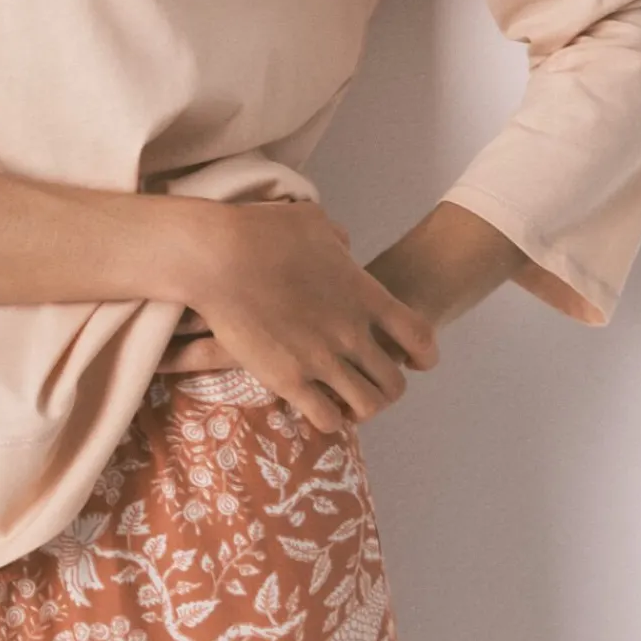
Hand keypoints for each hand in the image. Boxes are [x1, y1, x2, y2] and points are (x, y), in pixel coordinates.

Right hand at [164, 197, 440, 432]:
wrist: (215, 256)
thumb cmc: (260, 230)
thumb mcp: (313, 222)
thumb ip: (338, 241)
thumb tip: (343, 249)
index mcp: (364, 294)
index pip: (419, 336)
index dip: (424, 354)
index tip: (416, 361)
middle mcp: (351, 333)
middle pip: (395, 383)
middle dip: (386, 386)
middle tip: (365, 381)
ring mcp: (321, 360)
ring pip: (367, 407)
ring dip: (359, 407)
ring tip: (341, 399)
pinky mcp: (288, 380)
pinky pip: (327, 419)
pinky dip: (327, 418)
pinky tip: (312, 404)